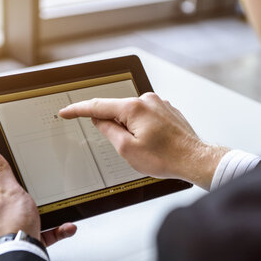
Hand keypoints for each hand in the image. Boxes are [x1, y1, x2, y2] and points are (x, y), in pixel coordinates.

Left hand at [0, 147, 76, 245]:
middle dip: (36, 195)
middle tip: (45, 190)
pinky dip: (58, 229)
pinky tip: (66, 226)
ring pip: (36, 214)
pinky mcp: (29, 238)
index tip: (26, 170)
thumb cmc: (12, 225)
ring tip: (60, 209)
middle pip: (19, 197)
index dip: (13, 174)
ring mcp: (14, 227)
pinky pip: (47, 231)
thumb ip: (0, 170)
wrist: (22, 255)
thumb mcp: (8, 190)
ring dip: (51, 212)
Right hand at [59, 93, 228, 189]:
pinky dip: (143, 129)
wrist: (194, 159)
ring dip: (131, 130)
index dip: (78, 110)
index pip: (98, 106)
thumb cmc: (166, 158)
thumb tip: (99, 119)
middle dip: (115, 128)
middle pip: (117, 111)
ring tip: (148, 149)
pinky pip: (146, 117)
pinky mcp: (167, 110)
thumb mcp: (127, 149)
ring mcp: (159, 104)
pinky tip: (155, 144)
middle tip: (129, 149)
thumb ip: (108, 131)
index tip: (66, 112)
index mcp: (134, 108)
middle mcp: (147, 100)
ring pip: (132, 115)